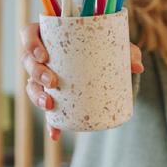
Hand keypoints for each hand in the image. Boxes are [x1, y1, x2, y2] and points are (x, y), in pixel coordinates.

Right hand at [20, 22, 143, 140]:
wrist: (108, 65)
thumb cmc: (106, 46)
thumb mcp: (116, 45)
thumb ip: (128, 52)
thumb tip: (138, 67)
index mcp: (50, 34)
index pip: (29, 33)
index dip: (31, 43)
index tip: (44, 54)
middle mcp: (42, 55)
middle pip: (28, 61)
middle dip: (36, 72)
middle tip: (53, 80)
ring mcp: (43, 76)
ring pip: (31, 85)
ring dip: (36, 96)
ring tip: (49, 104)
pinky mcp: (50, 95)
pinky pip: (46, 109)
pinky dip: (51, 123)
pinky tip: (56, 133)